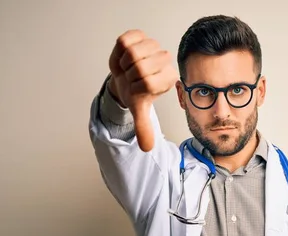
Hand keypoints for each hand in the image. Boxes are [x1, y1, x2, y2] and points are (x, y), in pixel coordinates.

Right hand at [108, 30, 177, 150]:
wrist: (125, 75)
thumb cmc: (134, 91)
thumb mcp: (139, 110)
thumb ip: (144, 128)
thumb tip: (147, 148)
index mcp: (169, 78)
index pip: (148, 83)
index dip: (135, 87)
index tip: (136, 87)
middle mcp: (165, 60)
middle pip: (140, 67)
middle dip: (129, 75)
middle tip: (131, 77)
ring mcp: (153, 45)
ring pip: (133, 53)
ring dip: (124, 63)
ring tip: (128, 68)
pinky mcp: (139, 34)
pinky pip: (125, 41)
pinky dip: (119, 51)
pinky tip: (124, 56)